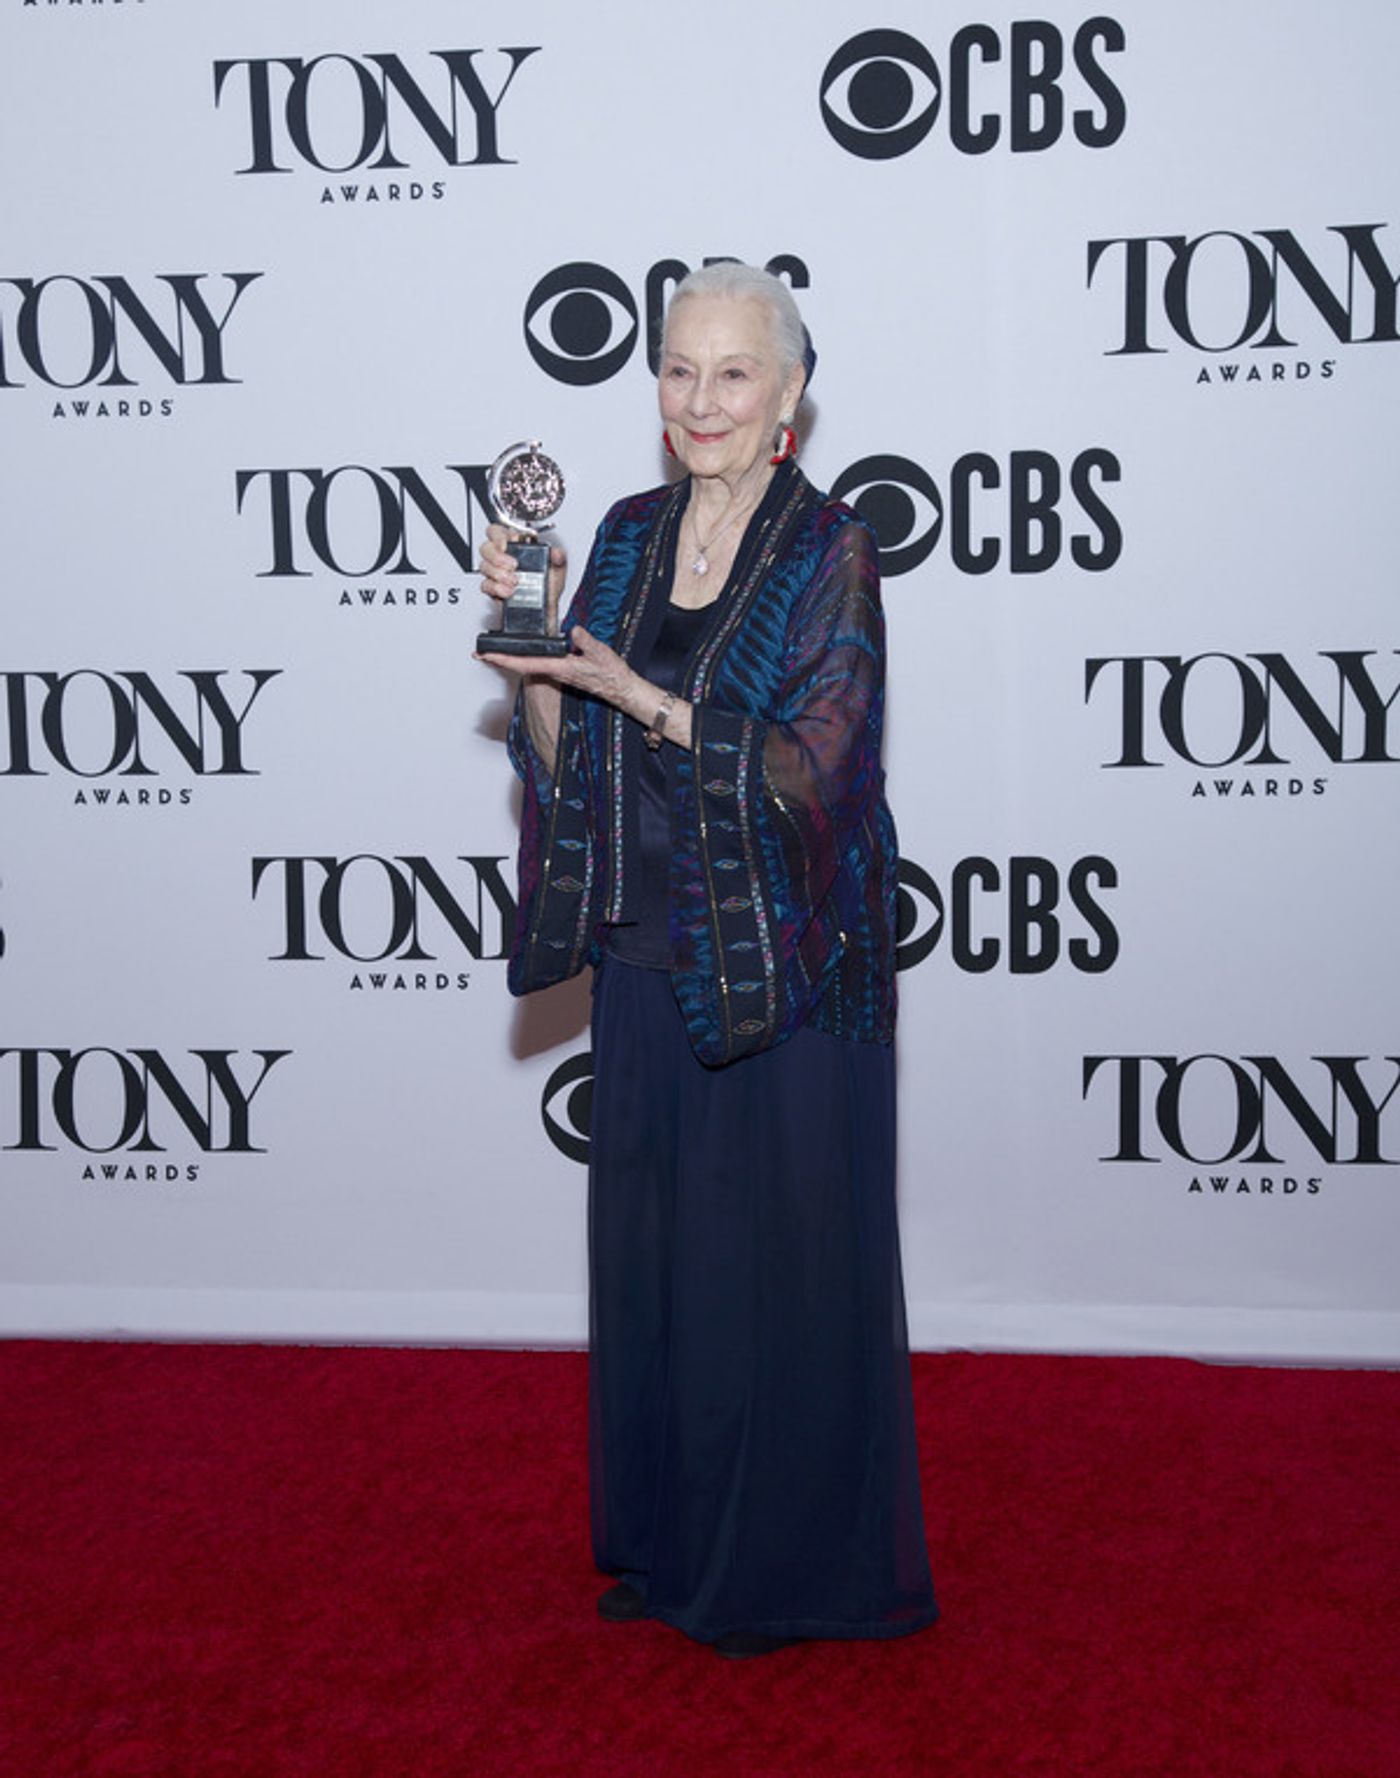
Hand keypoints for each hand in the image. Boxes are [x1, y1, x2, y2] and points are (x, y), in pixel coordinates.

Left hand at [475, 623, 642, 715]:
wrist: (620, 689)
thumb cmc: (611, 674)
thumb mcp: (601, 654)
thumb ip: (586, 642)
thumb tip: (574, 631)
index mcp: (560, 667)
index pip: (526, 664)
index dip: (505, 659)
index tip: (488, 656)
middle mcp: (555, 671)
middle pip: (520, 666)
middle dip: (500, 660)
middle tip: (480, 654)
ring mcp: (557, 671)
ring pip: (527, 666)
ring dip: (509, 660)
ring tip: (493, 653)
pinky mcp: (562, 670)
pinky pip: (536, 665)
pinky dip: (523, 659)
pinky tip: (520, 655)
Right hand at [479, 521, 566, 628]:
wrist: (546, 608)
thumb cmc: (549, 587)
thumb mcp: (558, 569)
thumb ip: (558, 558)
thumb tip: (556, 553)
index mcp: (516, 547)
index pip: (497, 531)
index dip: (499, 534)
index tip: (508, 542)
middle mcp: (503, 557)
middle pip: (486, 547)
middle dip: (498, 556)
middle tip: (513, 565)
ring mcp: (496, 573)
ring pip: (484, 566)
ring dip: (499, 574)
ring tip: (515, 581)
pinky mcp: (493, 588)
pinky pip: (485, 585)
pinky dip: (496, 588)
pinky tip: (508, 591)